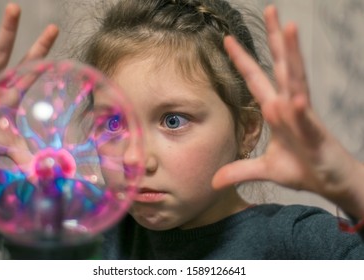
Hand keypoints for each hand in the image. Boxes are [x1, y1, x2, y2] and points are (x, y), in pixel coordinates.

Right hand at [0, 3, 58, 170]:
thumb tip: (47, 171)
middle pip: (24, 60)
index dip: (47, 66)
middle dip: (39, 45)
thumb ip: (23, 155)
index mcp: (11, 97)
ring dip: (9, 31)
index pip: (34, 78)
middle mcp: (0, 85)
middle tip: (56, 28)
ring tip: (17, 8)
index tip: (65, 61)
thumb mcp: (3, 147)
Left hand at [212, 5, 363, 217]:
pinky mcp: (316, 137)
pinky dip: (301, 111)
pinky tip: (296, 100)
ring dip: (293, 56)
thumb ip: (240, 171)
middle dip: (275, 39)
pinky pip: (307, 122)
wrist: (332, 184)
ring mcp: (304, 119)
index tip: (228, 39)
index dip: (243, 59)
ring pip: (297, 82)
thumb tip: (215, 180)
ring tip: (289, 28)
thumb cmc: (303, 170)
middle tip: (271, 10)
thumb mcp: (265, 169)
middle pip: (281, 67)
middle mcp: (289, 107)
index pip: (256, 79)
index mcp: (276, 111)